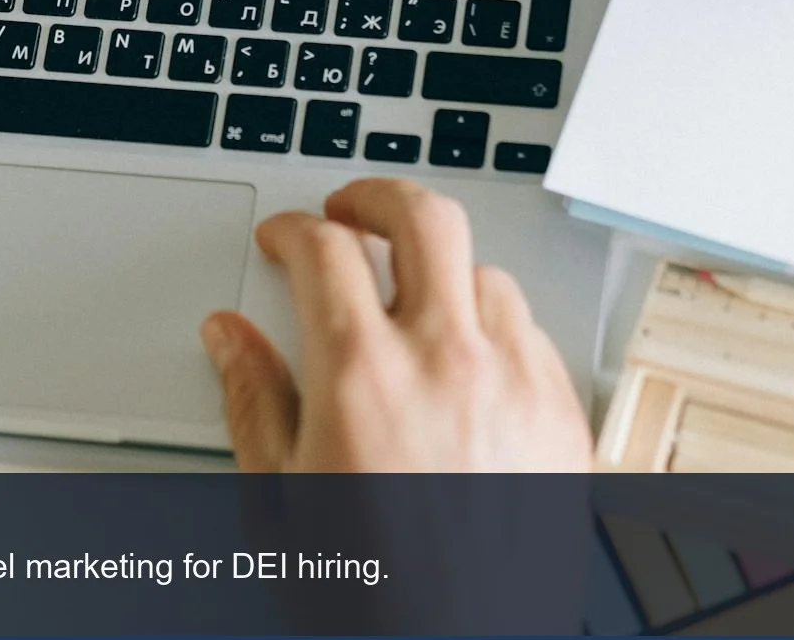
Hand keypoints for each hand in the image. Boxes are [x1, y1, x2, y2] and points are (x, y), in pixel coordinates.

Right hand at [200, 178, 592, 471]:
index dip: (291, 227)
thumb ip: (253, 400)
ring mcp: (515, 384)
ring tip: (409, 293)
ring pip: (483, 270)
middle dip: (376, 195)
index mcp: (362, 377)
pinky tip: (466, 353)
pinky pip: (531, 331)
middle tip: (348, 211)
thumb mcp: (280, 500)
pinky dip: (492, 323)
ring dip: (438, 267)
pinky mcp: (564, 418)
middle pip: (422, 216)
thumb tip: (229, 338)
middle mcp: (446, 362)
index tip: (282, 239)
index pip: (323, 248)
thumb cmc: (374, 597)